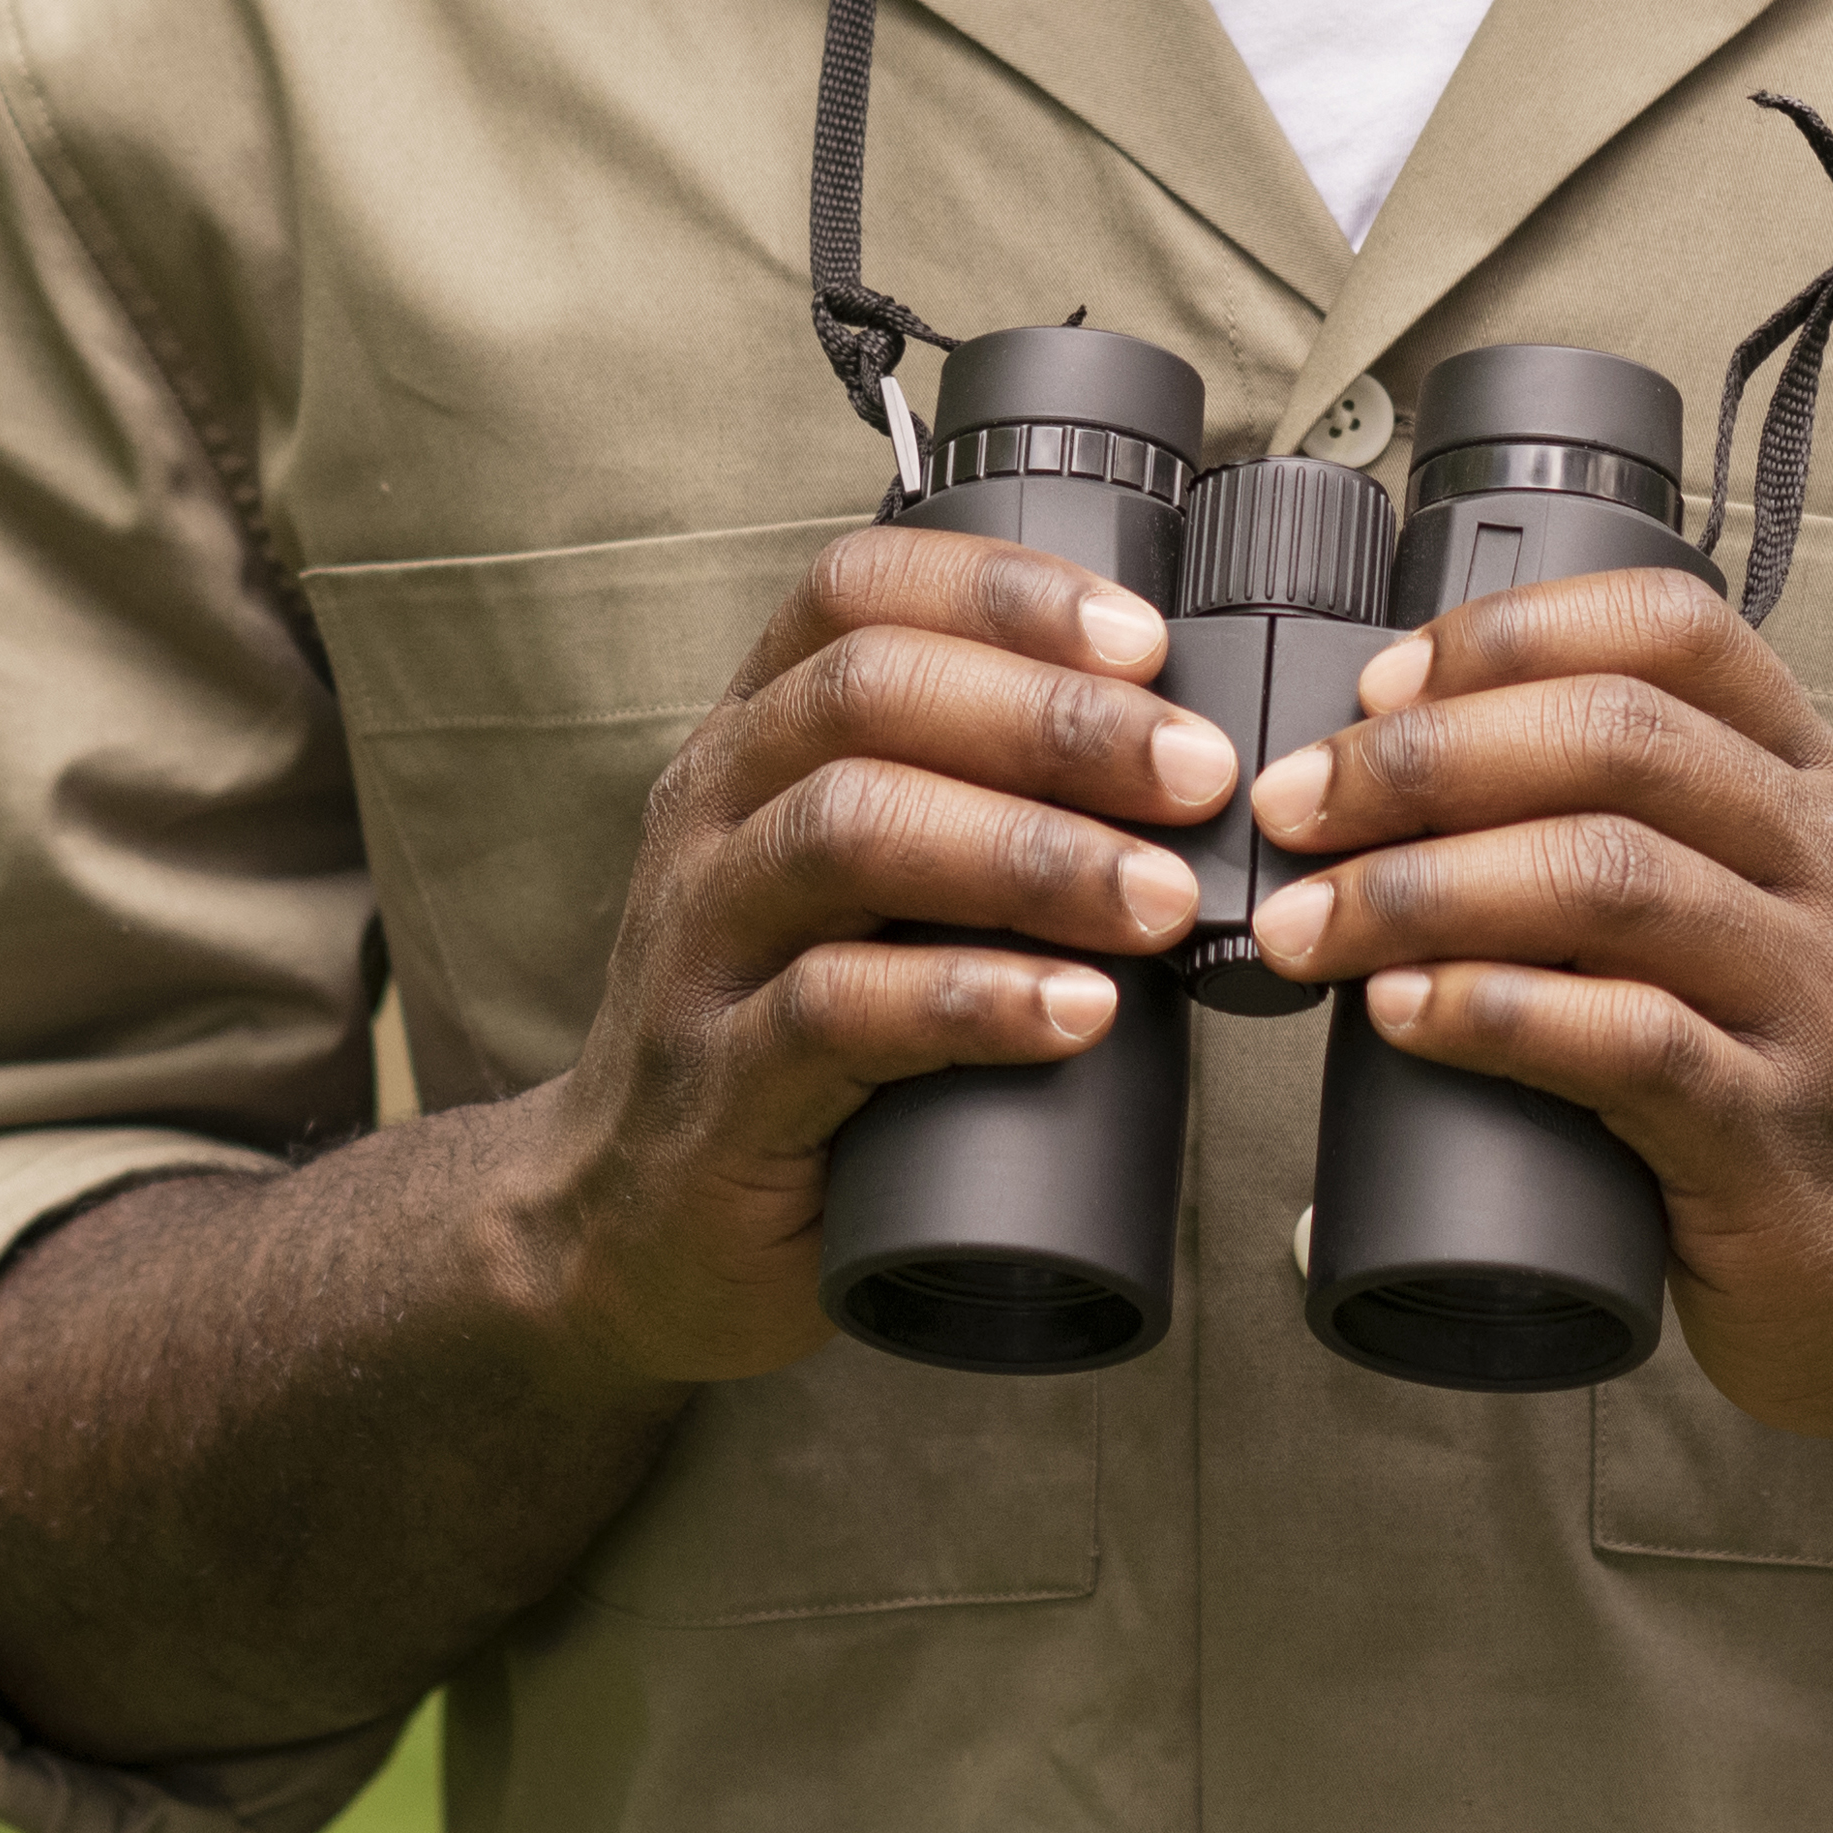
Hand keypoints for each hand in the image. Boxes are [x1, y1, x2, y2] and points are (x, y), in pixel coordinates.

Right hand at [503, 523, 1243, 1386]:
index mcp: (752, 743)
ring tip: (1164, 899)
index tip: (1148, 640)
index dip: (1003, 593)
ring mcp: (699, 950)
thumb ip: (971, 814)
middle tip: (1199, 772)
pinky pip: (834, 1011)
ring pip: (849, 834)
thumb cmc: (796, 1043)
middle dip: (1053, 719)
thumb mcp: (859, 896)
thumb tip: (1189, 769)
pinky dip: (972, 1000)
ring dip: (1032, 853)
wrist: (633, 1239)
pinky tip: (1078, 1011)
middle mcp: (711, 818)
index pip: (853, 595)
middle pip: (864, 694)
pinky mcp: (718, 1088)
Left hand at [1243, 564, 1832, 1453]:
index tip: (1381, 682)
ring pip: (1607, 876)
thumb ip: (1642, 843)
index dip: (1509, 634)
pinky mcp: (1771, 1131)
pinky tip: (1400, 1009)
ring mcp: (1813, 1000)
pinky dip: (1491, 1010)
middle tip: (1298, 805)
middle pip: (1614, 740)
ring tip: (1303, 923)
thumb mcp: (1768, 923)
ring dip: (1421, 885)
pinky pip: (1624, 1038)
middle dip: (1422, 756)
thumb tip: (1396, 801)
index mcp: (1818, 792)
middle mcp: (1829, 870)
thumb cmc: (1809, 1090)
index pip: (1674, 632)